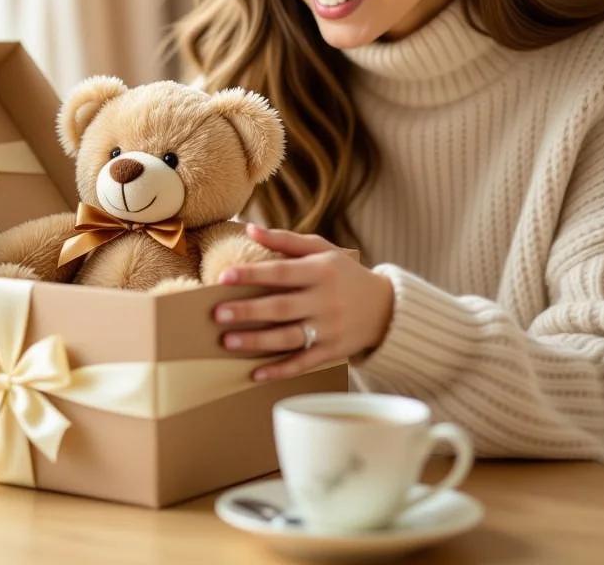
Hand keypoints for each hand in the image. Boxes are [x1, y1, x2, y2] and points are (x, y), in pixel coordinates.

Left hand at [213, 224, 394, 381]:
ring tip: (227, 341)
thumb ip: (285, 240)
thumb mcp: (321, 250)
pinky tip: (255, 373)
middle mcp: (325, 301)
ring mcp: (329, 329)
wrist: (386, 308)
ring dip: (256, 341)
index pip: (281, 272)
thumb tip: (250, 229)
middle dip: (248, 311)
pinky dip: (280, 370)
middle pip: (281, 307)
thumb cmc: (344, 273)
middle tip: (217, 314)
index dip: (252, 274)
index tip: (224, 277)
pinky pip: (303, 363)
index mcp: (321, 271)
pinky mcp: (332, 352)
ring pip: (289, 337)